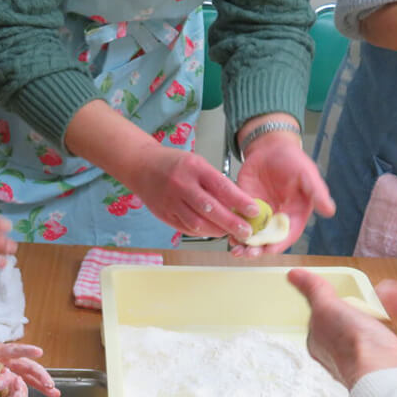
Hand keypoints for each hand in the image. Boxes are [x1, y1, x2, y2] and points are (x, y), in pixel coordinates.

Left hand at [0, 332, 59, 396]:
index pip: (13, 350)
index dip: (26, 351)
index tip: (39, 351)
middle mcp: (6, 359)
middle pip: (27, 366)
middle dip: (40, 375)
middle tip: (51, 385)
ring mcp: (8, 368)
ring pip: (28, 377)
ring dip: (41, 385)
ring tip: (55, 394)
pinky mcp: (6, 377)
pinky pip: (18, 387)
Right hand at [129, 145, 256, 239]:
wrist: (141, 166)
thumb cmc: (174, 164)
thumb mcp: (197, 163)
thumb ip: (214, 181)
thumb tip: (237, 202)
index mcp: (195, 169)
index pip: (222, 187)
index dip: (240, 201)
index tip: (254, 211)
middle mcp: (182, 185)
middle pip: (211, 210)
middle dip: (232, 223)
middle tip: (246, 232)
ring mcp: (171, 202)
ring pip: (197, 223)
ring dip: (216, 231)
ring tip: (228, 233)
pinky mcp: (164, 214)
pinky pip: (185, 228)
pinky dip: (201, 232)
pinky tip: (210, 231)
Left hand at [232, 129, 334, 256]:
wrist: (270, 149)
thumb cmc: (293, 161)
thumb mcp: (307, 175)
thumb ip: (317, 193)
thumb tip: (330, 211)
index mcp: (293, 215)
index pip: (286, 236)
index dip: (277, 245)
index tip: (268, 250)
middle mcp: (275, 219)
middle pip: (266, 241)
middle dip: (256, 250)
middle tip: (246, 254)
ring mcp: (258, 215)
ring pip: (250, 235)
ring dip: (242, 244)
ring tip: (234, 250)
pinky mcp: (243, 207)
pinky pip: (237, 222)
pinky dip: (231, 230)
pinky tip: (226, 234)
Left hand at [288, 269, 396, 387]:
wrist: (387, 371)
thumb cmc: (352, 344)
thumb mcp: (327, 307)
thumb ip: (314, 291)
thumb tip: (294, 275)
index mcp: (317, 342)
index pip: (319, 319)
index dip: (330, 305)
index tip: (338, 298)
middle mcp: (336, 354)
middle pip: (342, 328)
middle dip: (354, 317)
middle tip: (361, 309)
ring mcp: (361, 360)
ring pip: (364, 338)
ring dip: (373, 329)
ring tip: (379, 321)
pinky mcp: (384, 363)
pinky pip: (384, 347)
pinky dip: (389, 340)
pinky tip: (393, 336)